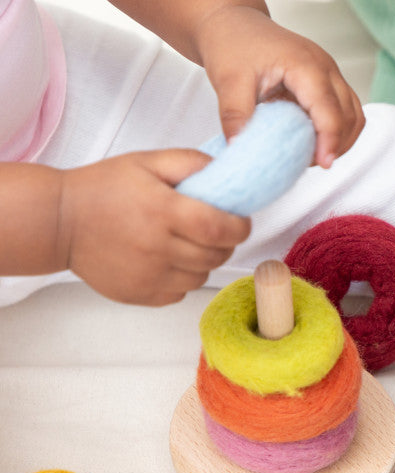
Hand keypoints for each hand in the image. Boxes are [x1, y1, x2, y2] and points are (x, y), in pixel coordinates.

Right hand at [58, 150, 249, 304]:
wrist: (60, 222)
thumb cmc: (103, 189)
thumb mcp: (147, 162)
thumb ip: (190, 163)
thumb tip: (226, 174)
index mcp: (163, 211)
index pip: (220, 228)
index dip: (240, 227)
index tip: (241, 222)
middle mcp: (158, 248)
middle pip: (216, 256)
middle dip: (226, 243)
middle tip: (214, 230)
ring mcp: (149, 276)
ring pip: (202, 277)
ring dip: (204, 262)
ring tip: (187, 244)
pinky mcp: (141, 295)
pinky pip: (180, 293)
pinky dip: (183, 279)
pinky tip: (168, 261)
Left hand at [196, 5, 363, 167]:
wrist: (234, 24)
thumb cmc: (234, 43)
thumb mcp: (228, 81)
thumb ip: (235, 116)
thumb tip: (238, 149)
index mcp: (305, 65)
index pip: (330, 109)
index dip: (330, 140)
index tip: (322, 164)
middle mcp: (324, 68)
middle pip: (350, 115)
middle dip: (336, 145)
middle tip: (308, 164)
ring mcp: (328, 75)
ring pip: (353, 115)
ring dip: (340, 141)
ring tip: (312, 157)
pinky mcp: (325, 83)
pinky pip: (344, 112)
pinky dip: (336, 132)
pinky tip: (313, 143)